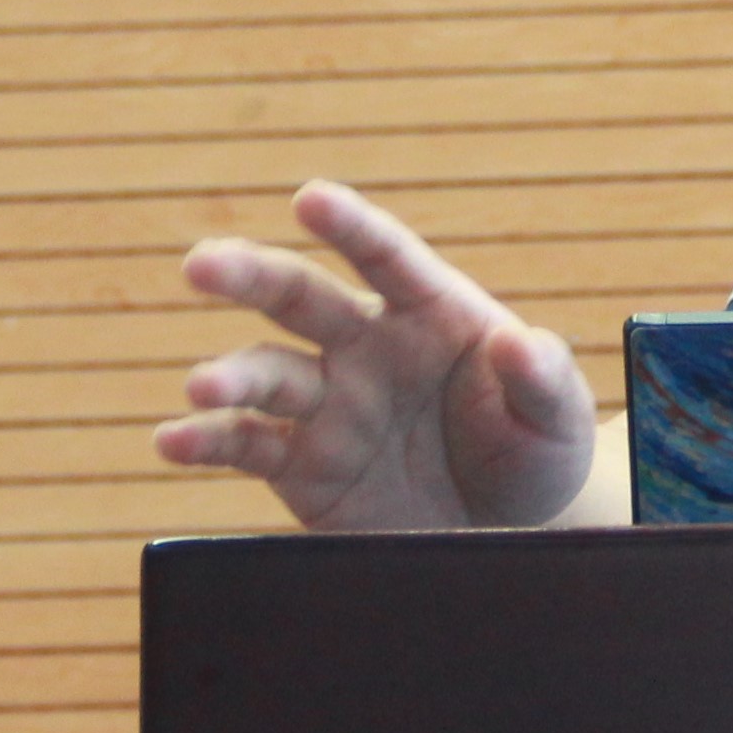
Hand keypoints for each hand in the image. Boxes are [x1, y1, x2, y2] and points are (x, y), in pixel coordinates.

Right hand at [153, 180, 598, 530]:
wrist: (507, 535)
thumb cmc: (534, 454)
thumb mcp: (558, 419)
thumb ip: (543, 377)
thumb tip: (520, 341)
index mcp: (430, 311)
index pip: (386, 258)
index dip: (350, 227)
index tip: (310, 198)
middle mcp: (366, 346)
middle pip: (299, 298)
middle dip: (249, 275)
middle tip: (203, 265)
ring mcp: (326, 402)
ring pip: (265, 373)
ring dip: (228, 376)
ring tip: (203, 388)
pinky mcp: (299, 463)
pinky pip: (245, 444)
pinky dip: (205, 441)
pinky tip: (174, 441)